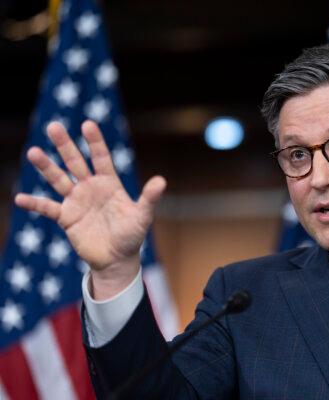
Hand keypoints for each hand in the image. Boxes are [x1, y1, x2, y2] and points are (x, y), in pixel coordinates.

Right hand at [14, 120, 165, 297]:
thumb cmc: (132, 235)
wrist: (117, 259)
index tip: (87, 124)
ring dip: (46, 167)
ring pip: (59, 179)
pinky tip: (20, 198)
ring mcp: (77, 201)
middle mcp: (91, 188)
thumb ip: (149, 198)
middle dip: (65, 145)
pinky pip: (48, 208)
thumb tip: (161, 180)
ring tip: (33, 152)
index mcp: (109, 183)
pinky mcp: (66, 217)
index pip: (101, 158)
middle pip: (75, 162)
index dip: (95, 142)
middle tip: (53, 126)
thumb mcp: (142, 216)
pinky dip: (35, 204)